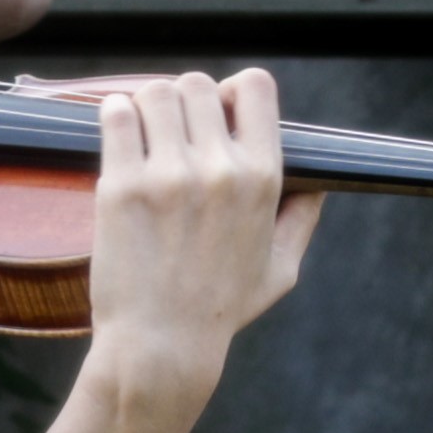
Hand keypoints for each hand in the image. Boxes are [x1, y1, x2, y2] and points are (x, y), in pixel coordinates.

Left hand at [79, 69, 322, 394]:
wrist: (161, 347)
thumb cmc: (220, 311)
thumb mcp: (280, 270)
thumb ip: (300, 219)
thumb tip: (317, 185)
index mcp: (262, 178)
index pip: (255, 86)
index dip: (232, 91)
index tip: (217, 112)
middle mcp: (219, 169)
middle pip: (197, 85)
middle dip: (184, 101)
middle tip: (172, 131)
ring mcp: (168, 176)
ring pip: (155, 92)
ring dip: (147, 105)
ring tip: (143, 133)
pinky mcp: (122, 187)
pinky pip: (118, 117)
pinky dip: (115, 116)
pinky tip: (118, 133)